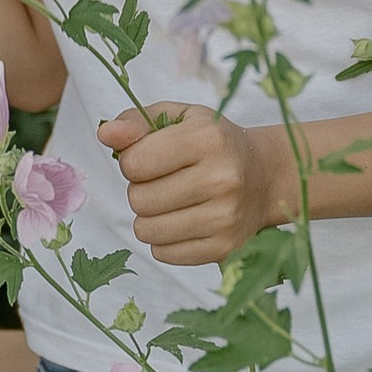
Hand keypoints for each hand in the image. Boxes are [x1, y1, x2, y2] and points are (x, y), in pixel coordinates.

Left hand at [101, 101, 283, 264]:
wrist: (265, 178)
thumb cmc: (215, 144)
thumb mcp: (181, 118)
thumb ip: (138, 121)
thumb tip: (105, 134)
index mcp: (208, 139)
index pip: (134, 163)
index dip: (131, 161)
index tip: (149, 157)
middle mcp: (221, 179)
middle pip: (139, 199)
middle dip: (140, 190)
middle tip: (163, 181)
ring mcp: (225, 218)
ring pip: (147, 230)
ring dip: (149, 217)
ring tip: (171, 201)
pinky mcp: (225, 248)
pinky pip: (163, 253)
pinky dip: (164, 240)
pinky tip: (183, 221)